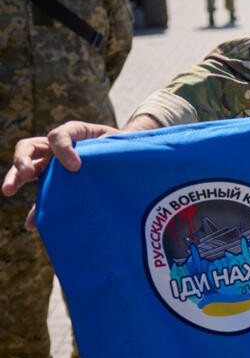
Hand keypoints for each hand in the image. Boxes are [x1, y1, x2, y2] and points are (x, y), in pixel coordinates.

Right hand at [3, 121, 120, 229]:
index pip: (59, 135)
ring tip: (8, 190)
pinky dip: (35, 210)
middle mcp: (57, 147)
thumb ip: (106, 151)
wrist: (130, 156)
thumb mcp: (117, 145)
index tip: (76, 167)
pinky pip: (42, 196)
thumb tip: (96, 167)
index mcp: (74, 133)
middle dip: (23, 159)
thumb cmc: (123, 146)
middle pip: (28, 147)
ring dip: (14, 178)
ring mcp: (52, 164)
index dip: (64, 149)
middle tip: (26, 174)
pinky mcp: (56, 184)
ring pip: (25, 168)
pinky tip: (33, 224)